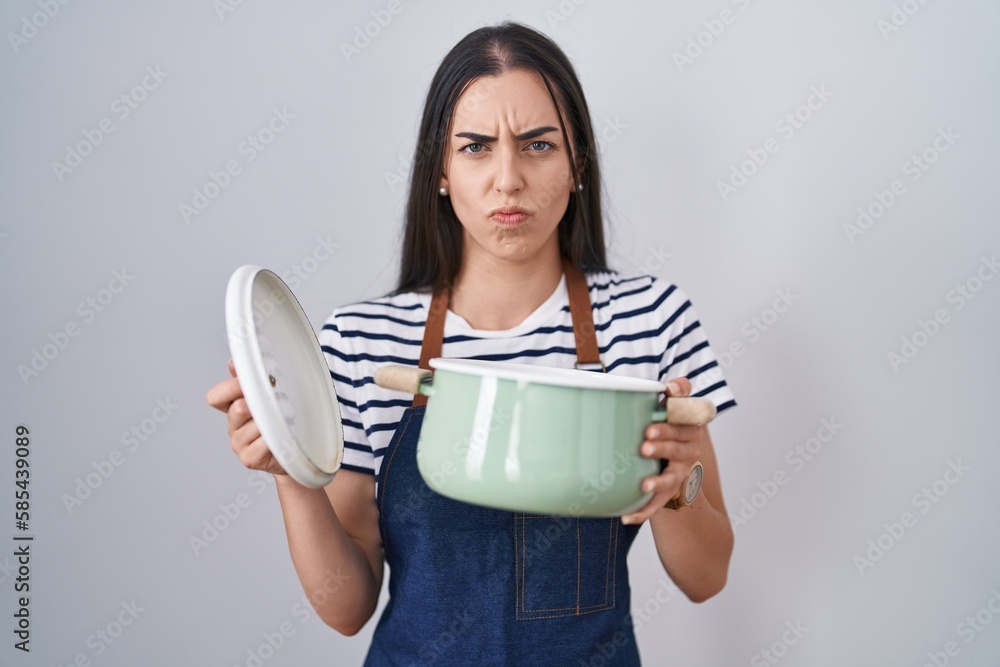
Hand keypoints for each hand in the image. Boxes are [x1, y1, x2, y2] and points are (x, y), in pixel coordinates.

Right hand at [205, 359, 286, 476]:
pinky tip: (282, 436)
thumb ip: (251, 380)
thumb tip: (233, 364)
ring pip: (253, 425)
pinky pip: (262, 443)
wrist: (293, 452)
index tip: (250, 380)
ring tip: (285, 421)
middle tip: (277, 400)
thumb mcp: (268, 397)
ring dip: (272, 421)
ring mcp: (239, 444)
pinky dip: (275, 438)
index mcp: (232, 408)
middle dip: (259, 403)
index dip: (231, 387)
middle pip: (237, 408)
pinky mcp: (249, 458)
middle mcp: (233, 426)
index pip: (216, 397)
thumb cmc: (281, 422)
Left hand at [621, 377, 702, 524]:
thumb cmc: (668, 421)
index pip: (685, 424)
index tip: (652, 423)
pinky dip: (643, 512)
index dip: (671, 424)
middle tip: (644, 446)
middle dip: (662, 447)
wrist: (672, 451)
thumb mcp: (675, 403)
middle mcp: (689, 451)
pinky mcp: (668, 491)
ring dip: (658, 482)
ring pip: (671, 479)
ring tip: (645, 484)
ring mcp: (679, 473)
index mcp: (690, 428)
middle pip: (677, 449)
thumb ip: (678, 390)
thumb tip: (672, 386)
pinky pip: (657, 504)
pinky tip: (627, 518)